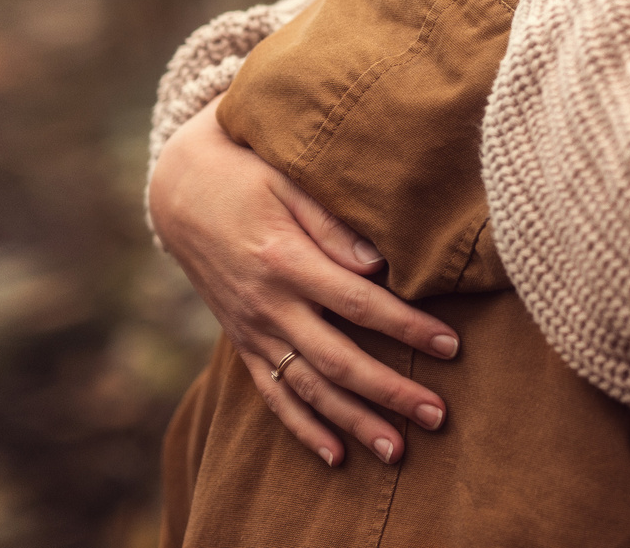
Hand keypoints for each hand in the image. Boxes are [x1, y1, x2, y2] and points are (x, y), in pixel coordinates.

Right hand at [149, 101, 460, 465]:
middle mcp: (268, 305)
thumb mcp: (288, 180)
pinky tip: (335, 456)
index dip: (406, 327)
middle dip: (389, 392)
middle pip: (337, 360)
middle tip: (437, 415)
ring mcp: (253, 329)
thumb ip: (332, 223)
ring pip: (308, 388)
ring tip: (397, 452)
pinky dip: (302, 428)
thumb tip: (378, 264)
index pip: (358, 303)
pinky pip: (273, 394)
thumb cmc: (248, 173)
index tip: (450, 346)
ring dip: (354, 423)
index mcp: (285, 260)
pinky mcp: (244, 342)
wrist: (179, 190)